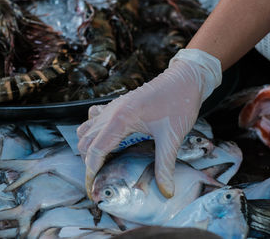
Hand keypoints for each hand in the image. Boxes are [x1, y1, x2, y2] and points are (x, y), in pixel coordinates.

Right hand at [77, 49, 221, 197]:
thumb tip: (166, 190)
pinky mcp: (116, 106)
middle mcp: (110, 112)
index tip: (93, 189)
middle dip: (89, 162)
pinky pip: (93, 119)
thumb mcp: (172, 137)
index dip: (91, 172)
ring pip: (85, 130)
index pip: (95, 150)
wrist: (184, 79)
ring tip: (104, 162)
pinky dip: (93, 133)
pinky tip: (109, 141)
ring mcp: (111, 107)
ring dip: (89, 147)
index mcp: (120, 119)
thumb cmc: (179, 103)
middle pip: (85, 142)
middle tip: (102, 178)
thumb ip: (165, 165)